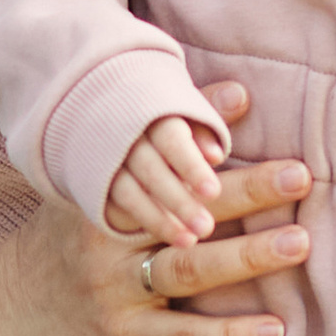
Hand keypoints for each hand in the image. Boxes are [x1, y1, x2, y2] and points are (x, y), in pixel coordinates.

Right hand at [0, 86, 312, 335]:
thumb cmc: (59, 243)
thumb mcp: (88, 192)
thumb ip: (150, 152)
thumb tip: (227, 100)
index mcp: (104, 198)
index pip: (157, 161)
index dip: (200, 135)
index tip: (247, 106)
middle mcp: (109, 241)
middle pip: (185, 210)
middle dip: (246, 191)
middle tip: (299, 174)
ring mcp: (116, 292)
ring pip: (189, 270)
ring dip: (247, 256)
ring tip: (299, 241)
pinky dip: (229, 333)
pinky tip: (275, 328)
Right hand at [108, 112, 225, 249]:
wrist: (99, 129)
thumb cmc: (160, 122)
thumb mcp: (181, 112)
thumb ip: (207, 112)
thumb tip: (239, 96)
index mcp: (148, 111)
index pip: (167, 135)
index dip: (190, 160)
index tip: (213, 184)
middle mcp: (124, 136)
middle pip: (148, 166)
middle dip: (178, 196)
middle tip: (207, 226)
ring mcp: (107, 162)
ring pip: (128, 191)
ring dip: (161, 217)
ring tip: (192, 240)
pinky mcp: (96, 186)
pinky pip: (113, 208)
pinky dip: (145, 222)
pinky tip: (174, 240)